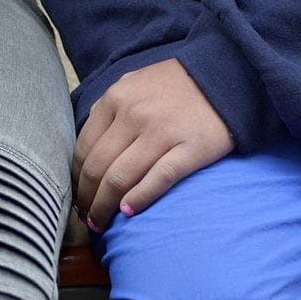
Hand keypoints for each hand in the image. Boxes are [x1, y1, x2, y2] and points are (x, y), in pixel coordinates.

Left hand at [73, 58, 233, 229]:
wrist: (224, 75)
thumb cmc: (175, 84)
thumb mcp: (133, 83)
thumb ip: (109, 110)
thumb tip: (88, 146)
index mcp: (116, 98)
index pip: (84, 148)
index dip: (76, 178)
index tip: (77, 196)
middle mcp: (134, 114)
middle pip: (98, 168)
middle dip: (87, 199)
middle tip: (86, 218)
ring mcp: (162, 132)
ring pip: (120, 179)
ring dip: (105, 207)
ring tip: (101, 224)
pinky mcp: (190, 149)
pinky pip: (157, 180)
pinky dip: (138, 200)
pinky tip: (128, 213)